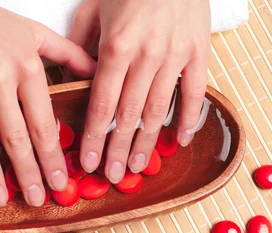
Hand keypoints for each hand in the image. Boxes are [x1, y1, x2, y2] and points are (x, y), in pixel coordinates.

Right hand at [0, 0, 95, 206]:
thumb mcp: (34, 32)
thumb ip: (68, 54)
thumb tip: (97, 72)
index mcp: (27, 68)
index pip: (44, 124)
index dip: (52, 157)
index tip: (61, 181)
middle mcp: (0, 80)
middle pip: (18, 138)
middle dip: (30, 174)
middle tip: (38, 200)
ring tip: (3, 200)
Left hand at [70, 0, 210, 181]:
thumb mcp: (93, 9)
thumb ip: (80, 47)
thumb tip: (70, 80)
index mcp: (116, 48)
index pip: (102, 104)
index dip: (95, 137)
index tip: (88, 162)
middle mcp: (146, 57)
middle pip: (129, 115)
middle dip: (119, 149)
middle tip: (114, 177)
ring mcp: (176, 56)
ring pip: (159, 110)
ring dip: (148, 143)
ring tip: (139, 167)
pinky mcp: (200, 52)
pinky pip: (196, 93)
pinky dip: (189, 119)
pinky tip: (179, 141)